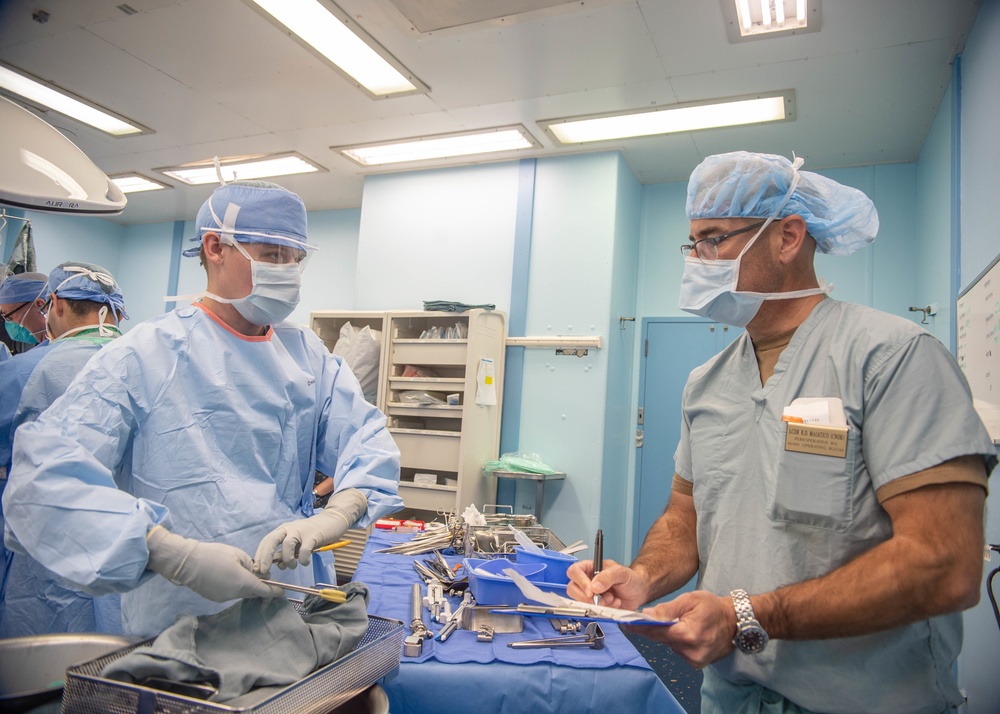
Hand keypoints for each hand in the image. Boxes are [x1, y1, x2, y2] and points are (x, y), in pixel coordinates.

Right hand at [146, 526, 283, 601]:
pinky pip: (231, 593)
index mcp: (243, 583)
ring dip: (248, 586)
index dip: (274, 591)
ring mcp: (224, 598)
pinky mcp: (215, 598)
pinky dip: (237, 587)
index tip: (283, 591)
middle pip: (253, 593)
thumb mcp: (238, 555)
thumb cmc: (214, 554)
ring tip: (248, 574)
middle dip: (261, 587)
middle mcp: (234, 594)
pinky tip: (233, 577)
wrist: (187, 562)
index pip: (264, 590)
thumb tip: (260, 574)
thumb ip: (252, 566)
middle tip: (267, 578)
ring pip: (242, 593)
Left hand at [252, 488, 366, 575]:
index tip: (258, 570)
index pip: (266, 541)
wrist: (331, 521)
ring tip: (293, 566)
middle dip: (265, 557)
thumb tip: (278, 565)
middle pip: (271, 540)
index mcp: (282, 530)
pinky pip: (304, 550)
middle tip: (264, 571)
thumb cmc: (312, 534)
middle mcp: (289, 528)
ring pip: (287, 545)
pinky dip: (303, 560)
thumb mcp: (296, 543)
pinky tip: (305, 562)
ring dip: (287, 560)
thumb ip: (286, 552)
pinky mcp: (313, 535)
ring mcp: (301, 531)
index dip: (260, 555)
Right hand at [566, 558, 647, 610]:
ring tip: (611, 599)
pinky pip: (591, 610)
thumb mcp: (621, 573)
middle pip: (572, 588)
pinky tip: (613, 604)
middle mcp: (587, 580)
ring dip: (596, 604)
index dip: (580, 581)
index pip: (575, 571)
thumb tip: (594, 586)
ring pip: (580, 601)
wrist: (639, 592)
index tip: (591, 591)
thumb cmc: (630, 578)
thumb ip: (608, 576)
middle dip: (586, 597)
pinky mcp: (595, 606)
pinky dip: (603, 610)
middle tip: (599, 599)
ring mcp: (590, 594)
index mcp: (590, 567)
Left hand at [627, 590, 737, 668]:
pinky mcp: (696, 663)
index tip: (624, 624)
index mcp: (687, 634)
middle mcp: (690, 651)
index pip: (655, 632)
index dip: (638, 627)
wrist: (735, 622)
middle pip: (660, 639)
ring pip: (668, 645)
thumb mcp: (690, 600)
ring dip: (667, 635)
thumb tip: (645, 615)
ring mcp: (694, 659)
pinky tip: (685, 632)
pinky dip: (677, 641)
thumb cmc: (713, 607)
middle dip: (653, 629)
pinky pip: (677, 651)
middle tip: (644, 618)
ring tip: (677, 622)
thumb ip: (666, 609)